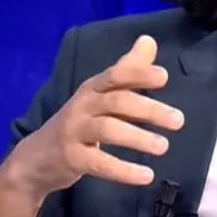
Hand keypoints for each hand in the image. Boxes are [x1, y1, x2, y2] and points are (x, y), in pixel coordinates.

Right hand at [9, 35, 184, 196]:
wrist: (37, 156)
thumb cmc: (79, 122)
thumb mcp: (101, 95)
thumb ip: (127, 70)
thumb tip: (149, 40)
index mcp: (93, 88)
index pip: (116, 75)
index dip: (139, 74)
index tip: (164, 77)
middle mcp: (83, 105)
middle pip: (117, 101)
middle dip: (149, 109)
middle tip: (178, 120)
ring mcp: (74, 131)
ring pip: (108, 130)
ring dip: (138, 138)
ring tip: (163, 147)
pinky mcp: (71, 158)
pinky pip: (99, 163)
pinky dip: (123, 170)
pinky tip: (146, 176)